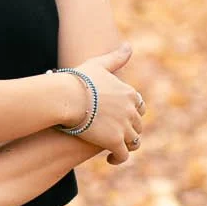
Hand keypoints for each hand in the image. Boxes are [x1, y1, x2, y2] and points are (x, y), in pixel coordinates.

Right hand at [68, 43, 146, 164]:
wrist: (67, 98)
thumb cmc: (78, 80)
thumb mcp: (99, 64)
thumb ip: (116, 58)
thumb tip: (128, 46)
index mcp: (129, 93)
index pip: (139, 106)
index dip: (132, 113)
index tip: (121, 117)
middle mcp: (131, 110)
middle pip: (137, 124)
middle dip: (130, 130)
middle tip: (116, 135)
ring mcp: (124, 127)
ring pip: (134, 141)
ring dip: (126, 145)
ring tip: (115, 149)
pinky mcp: (114, 142)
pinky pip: (123, 155)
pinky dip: (118, 158)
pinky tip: (110, 159)